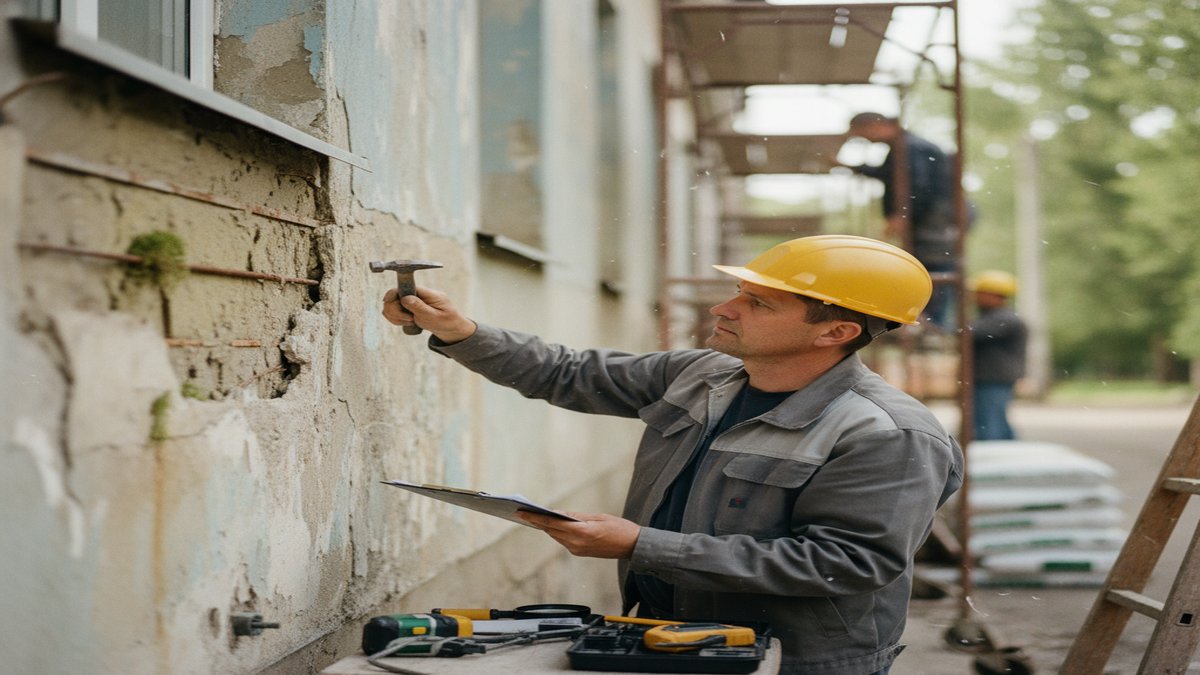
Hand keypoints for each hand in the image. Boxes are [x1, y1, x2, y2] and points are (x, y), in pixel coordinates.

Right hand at [382, 286, 476, 342]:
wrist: (451, 328)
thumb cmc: (446, 322)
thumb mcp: (435, 317)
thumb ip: (420, 308)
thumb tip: (405, 298)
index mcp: (425, 293)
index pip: (404, 286)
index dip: (392, 293)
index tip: (386, 301)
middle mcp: (416, 294)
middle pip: (393, 297)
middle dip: (395, 311)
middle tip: (409, 320)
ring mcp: (411, 301)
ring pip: (391, 305)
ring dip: (396, 317)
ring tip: (411, 323)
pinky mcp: (408, 308)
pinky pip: (393, 313)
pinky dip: (396, 320)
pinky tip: (407, 324)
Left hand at [518, 511, 640, 558]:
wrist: (633, 547)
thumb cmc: (619, 528)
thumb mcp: (599, 517)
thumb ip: (577, 516)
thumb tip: (559, 513)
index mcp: (581, 532)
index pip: (552, 523)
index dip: (535, 518)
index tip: (521, 513)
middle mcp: (576, 544)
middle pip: (551, 530)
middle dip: (538, 521)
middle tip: (523, 512)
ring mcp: (577, 550)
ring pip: (556, 536)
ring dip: (547, 527)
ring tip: (534, 516)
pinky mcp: (580, 553)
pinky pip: (564, 540)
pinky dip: (557, 532)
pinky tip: (553, 524)